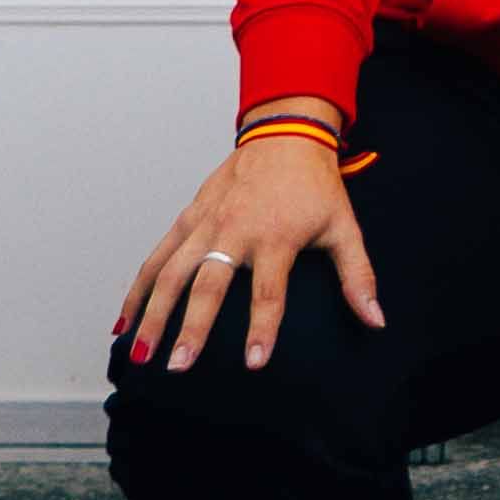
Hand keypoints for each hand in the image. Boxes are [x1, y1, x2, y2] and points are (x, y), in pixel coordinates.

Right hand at [117, 112, 379, 373]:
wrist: (285, 133)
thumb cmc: (315, 185)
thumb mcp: (344, 227)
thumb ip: (358, 277)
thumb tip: (375, 319)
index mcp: (276, 236)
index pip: (269, 291)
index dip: (263, 328)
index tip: (254, 363)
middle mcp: (234, 230)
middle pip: (207, 285)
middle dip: (191, 328)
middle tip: (178, 366)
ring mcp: (206, 223)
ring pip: (170, 272)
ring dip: (153, 313)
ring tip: (141, 352)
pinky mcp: (188, 217)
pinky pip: (156, 256)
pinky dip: (138, 288)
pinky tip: (124, 319)